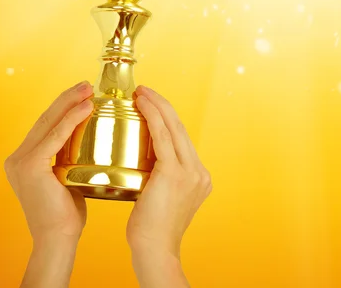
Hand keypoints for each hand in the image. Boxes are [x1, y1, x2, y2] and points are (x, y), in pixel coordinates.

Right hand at [4, 81, 94, 286]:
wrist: (58, 237)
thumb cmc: (67, 212)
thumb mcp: (66, 177)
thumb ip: (69, 158)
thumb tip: (92, 143)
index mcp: (24, 159)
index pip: (45, 124)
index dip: (63, 105)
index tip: (83, 92)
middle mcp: (17, 157)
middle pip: (45, 118)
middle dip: (66, 98)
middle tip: (87, 84)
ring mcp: (20, 161)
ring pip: (48, 122)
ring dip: (69, 102)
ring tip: (88, 89)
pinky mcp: (30, 166)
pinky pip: (54, 137)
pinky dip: (71, 120)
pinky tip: (86, 107)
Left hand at [127, 85, 211, 287]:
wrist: (155, 250)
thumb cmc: (152, 231)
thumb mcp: (164, 200)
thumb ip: (162, 180)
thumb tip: (146, 167)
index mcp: (199, 176)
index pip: (182, 138)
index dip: (167, 117)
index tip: (151, 104)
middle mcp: (199, 170)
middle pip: (181, 127)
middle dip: (162, 105)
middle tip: (144, 91)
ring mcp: (191, 170)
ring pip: (173, 126)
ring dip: (157, 105)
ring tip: (141, 93)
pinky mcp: (175, 172)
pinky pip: (162, 136)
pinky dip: (152, 115)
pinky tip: (141, 104)